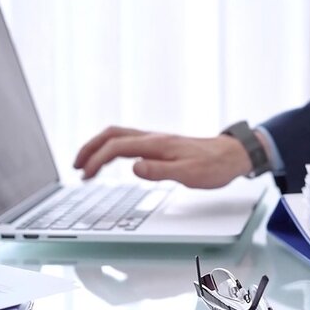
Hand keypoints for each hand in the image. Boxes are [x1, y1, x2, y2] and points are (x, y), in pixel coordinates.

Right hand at [74, 126, 252, 188]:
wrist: (233, 155)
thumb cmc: (215, 166)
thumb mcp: (189, 174)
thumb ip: (160, 171)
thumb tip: (134, 168)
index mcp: (157, 145)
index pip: (117, 147)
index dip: (96, 160)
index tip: (85, 175)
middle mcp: (154, 138)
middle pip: (112, 135)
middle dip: (89, 148)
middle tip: (76, 166)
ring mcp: (157, 140)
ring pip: (119, 136)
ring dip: (99, 148)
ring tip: (87, 166)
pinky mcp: (162, 145)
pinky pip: (130, 141)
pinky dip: (113, 149)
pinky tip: (112, 162)